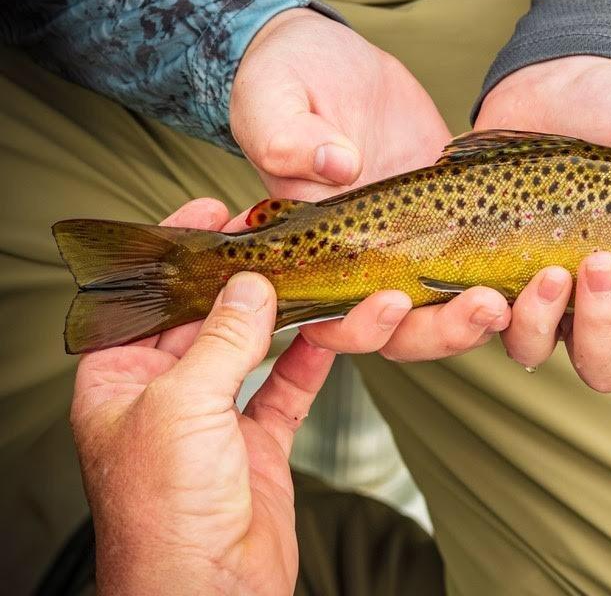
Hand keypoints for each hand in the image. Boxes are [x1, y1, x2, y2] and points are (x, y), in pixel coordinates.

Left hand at [71, 199, 333, 594]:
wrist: (210, 594)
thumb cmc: (165, 513)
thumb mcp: (182, 407)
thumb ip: (221, 340)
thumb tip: (249, 286)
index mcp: (118, 380)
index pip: (145, 297)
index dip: (176, 252)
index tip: (212, 214)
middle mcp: (163, 394)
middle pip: (205, 318)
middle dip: (239, 278)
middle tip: (274, 236)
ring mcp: (213, 419)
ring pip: (252, 349)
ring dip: (284, 316)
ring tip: (310, 273)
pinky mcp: (256, 442)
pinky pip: (287, 387)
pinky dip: (311, 359)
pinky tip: (331, 329)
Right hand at [231, 8, 514, 361]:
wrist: (333, 61)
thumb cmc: (285, 81)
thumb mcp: (272, 100)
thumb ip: (287, 137)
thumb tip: (335, 166)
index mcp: (316, 257)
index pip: (335, 321)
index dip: (362, 326)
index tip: (395, 300)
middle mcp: (369, 266)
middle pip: (409, 332)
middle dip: (449, 330)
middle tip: (489, 304)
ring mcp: (418, 249)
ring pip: (456, 311)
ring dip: (492, 313)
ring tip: (539, 286)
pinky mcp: (459, 224)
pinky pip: (491, 267)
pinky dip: (522, 279)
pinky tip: (557, 268)